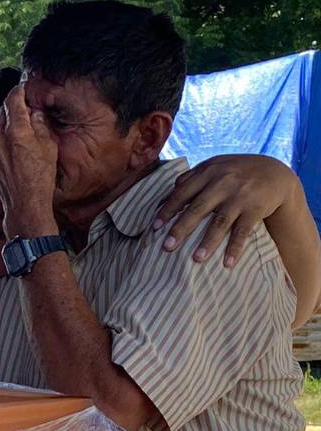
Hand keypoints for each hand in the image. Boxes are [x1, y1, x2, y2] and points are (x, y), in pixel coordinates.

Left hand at [0, 84, 58, 236]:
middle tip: (25, 108)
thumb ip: (40, 125)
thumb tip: (34, 112)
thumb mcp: (49, 146)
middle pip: (2, 109)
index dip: (19, 90)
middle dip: (13, 105)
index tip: (23, 87)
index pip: (13, 99)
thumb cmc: (40, 176)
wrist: (24, 202)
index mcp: (17, 130)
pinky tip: (1, 137)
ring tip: (15, 123)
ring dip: (2, 117)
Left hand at [154, 154, 299, 266]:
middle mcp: (223, 182)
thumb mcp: (215, 167)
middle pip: (198, 209)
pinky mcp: (256, 208)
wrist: (276, 172)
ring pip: (220, 222)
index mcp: (208, 172)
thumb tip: (168, 193)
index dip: (168, 210)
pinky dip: (235, 248)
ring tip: (196, 260)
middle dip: (181, 229)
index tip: (155, 228)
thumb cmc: (236, 173)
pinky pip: (243, 231)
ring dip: (208, 242)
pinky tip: (227, 264)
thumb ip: (193, 178)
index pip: (182, 193)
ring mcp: (240, 196)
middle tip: (167, 247)